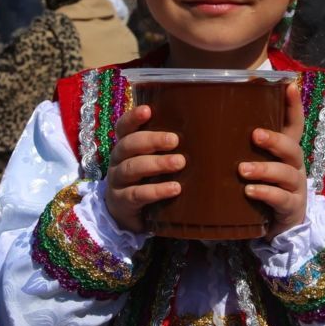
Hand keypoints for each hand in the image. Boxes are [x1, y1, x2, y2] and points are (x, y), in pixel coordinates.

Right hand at [105, 105, 184, 232]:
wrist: (130, 215)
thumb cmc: (148, 179)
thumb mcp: (153, 160)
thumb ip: (168, 147)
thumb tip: (207, 132)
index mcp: (125, 146)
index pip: (123, 127)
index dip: (132, 118)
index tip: (148, 110)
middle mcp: (117, 160)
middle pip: (128, 145)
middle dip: (151, 140)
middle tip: (175, 140)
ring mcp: (117, 182)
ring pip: (132, 168)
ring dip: (156, 163)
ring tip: (180, 162)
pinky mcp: (121, 202)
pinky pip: (137, 194)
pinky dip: (156, 190)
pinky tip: (174, 188)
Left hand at [240, 83, 306, 241]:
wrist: (274, 225)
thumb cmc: (259, 185)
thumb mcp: (254, 163)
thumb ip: (241, 146)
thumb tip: (207, 119)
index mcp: (285, 151)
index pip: (294, 124)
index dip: (293, 105)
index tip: (289, 85)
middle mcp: (294, 165)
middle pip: (292, 147)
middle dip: (274, 140)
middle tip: (254, 135)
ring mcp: (295, 187)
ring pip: (286, 173)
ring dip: (264, 169)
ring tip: (242, 170)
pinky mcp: (291, 207)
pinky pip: (281, 199)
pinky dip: (265, 193)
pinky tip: (249, 191)